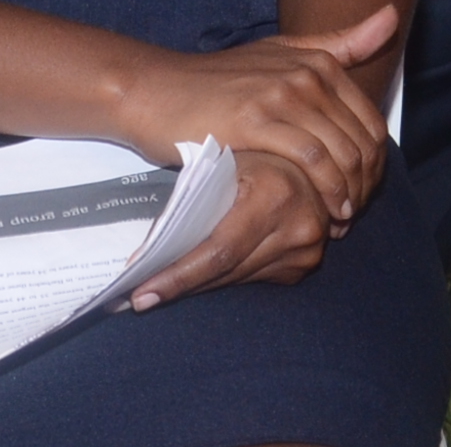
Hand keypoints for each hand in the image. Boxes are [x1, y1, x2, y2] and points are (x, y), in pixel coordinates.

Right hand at [115, 7, 394, 226]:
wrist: (154, 92)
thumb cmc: (216, 82)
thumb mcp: (278, 53)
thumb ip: (336, 43)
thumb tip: (391, 16)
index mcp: (317, 61)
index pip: (370, 122)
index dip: (374, 165)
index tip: (361, 193)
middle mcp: (306, 73)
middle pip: (361, 141)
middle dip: (364, 185)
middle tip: (353, 215)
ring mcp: (282, 94)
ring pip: (342, 152)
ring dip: (349, 194)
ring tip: (340, 220)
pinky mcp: (257, 119)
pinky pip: (312, 159)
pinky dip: (326, 190)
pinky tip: (322, 213)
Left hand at [127, 147, 335, 307]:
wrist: (311, 159)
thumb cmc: (258, 152)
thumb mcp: (227, 163)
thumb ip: (196, 201)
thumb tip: (150, 248)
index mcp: (275, 194)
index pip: (219, 250)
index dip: (178, 275)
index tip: (141, 294)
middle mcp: (298, 227)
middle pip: (226, 270)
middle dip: (180, 284)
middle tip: (139, 297)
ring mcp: (306, 251)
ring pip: (237, 279)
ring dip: (199, 283)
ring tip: (159, 288)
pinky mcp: (305, 265)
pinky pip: (253, 278)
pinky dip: (224, 275)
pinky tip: (199, 274)